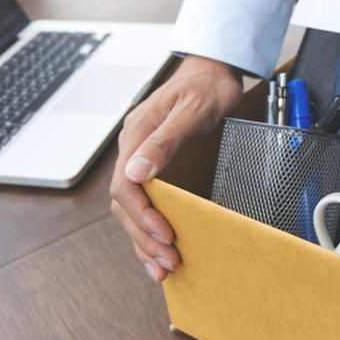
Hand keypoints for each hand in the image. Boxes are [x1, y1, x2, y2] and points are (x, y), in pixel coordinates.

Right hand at [109, 55, 242, 281]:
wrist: (214, 71)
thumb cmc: (207, 87)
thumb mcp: (192, 110)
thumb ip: (165, 140)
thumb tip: (137, 171)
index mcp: (136, 135)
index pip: (126, 185)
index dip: (142, 214)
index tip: (164, 234)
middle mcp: (133, 149)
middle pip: (125, 204)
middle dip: (144, 236)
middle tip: (168, 261)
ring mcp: (142, 158)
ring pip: (131, 209)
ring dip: (144, 240)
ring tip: (162, 267)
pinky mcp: (155, 167)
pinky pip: (144, 202)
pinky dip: (149, 229)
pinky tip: (158, 249)